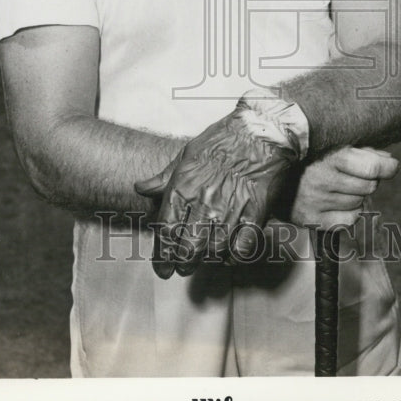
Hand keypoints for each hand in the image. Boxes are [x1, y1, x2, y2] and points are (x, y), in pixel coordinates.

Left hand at [135, 91, 307, 277]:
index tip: (162, 268)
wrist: (260, 132)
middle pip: (188, 248)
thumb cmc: (222, 140)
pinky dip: (233, 256)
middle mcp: (205, 203)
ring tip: (203, 261)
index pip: (166, 232)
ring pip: (213, 251)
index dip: (162, 256)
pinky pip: (242, 248)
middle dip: (182, 263)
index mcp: (184, 188)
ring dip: (206, 261)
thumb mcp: (186, 154)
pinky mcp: (255, 214)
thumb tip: (141, 187)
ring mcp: (231, 210)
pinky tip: (228, 255)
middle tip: (182, 268)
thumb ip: (164, 177)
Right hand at [289, 146, 398, 228]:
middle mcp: (321, 178)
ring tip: (339, 186)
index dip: (388, 167)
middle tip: (354, 174)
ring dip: (356, 195)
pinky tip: (336, 202)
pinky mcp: (311, 218)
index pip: (372, 169)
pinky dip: (350, 212)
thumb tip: (389, 161)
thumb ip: (363, 151)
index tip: (390, 166)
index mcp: (329, 155)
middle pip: (369, 186)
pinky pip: (350, 219)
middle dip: (368, 179)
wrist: (270, 175)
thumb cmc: (310, 157)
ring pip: (360, 202)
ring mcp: (315, 200)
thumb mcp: (334, 145)